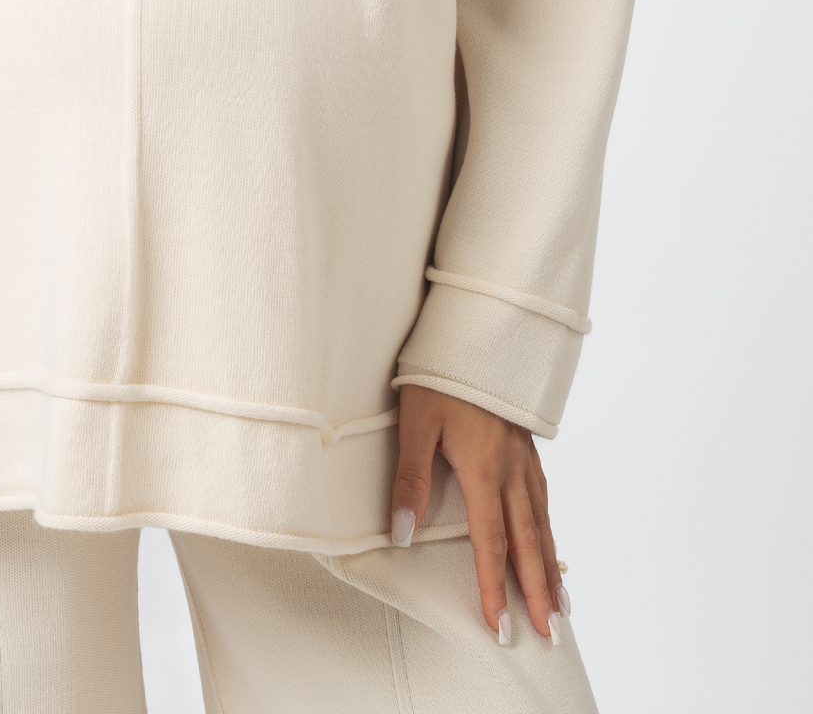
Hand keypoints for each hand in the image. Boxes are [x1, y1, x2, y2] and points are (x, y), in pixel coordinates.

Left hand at [390, 384, 568, 643]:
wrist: (475, 330)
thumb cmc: (439, 373)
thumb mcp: (416, 421)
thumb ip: (410, 479)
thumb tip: (402, 534)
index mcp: (484, 468)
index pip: (490, 542)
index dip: (495, 588)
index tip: (501, 626)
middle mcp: (512, 468)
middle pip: (527, 542)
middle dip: (536, 591)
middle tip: (548, 634)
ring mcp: (523, 457)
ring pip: (541, 522)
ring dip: (550, 567)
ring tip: (561, 605)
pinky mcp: (525, 444)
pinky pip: (542, 497)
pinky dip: (549, 529)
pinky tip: (549, 541)